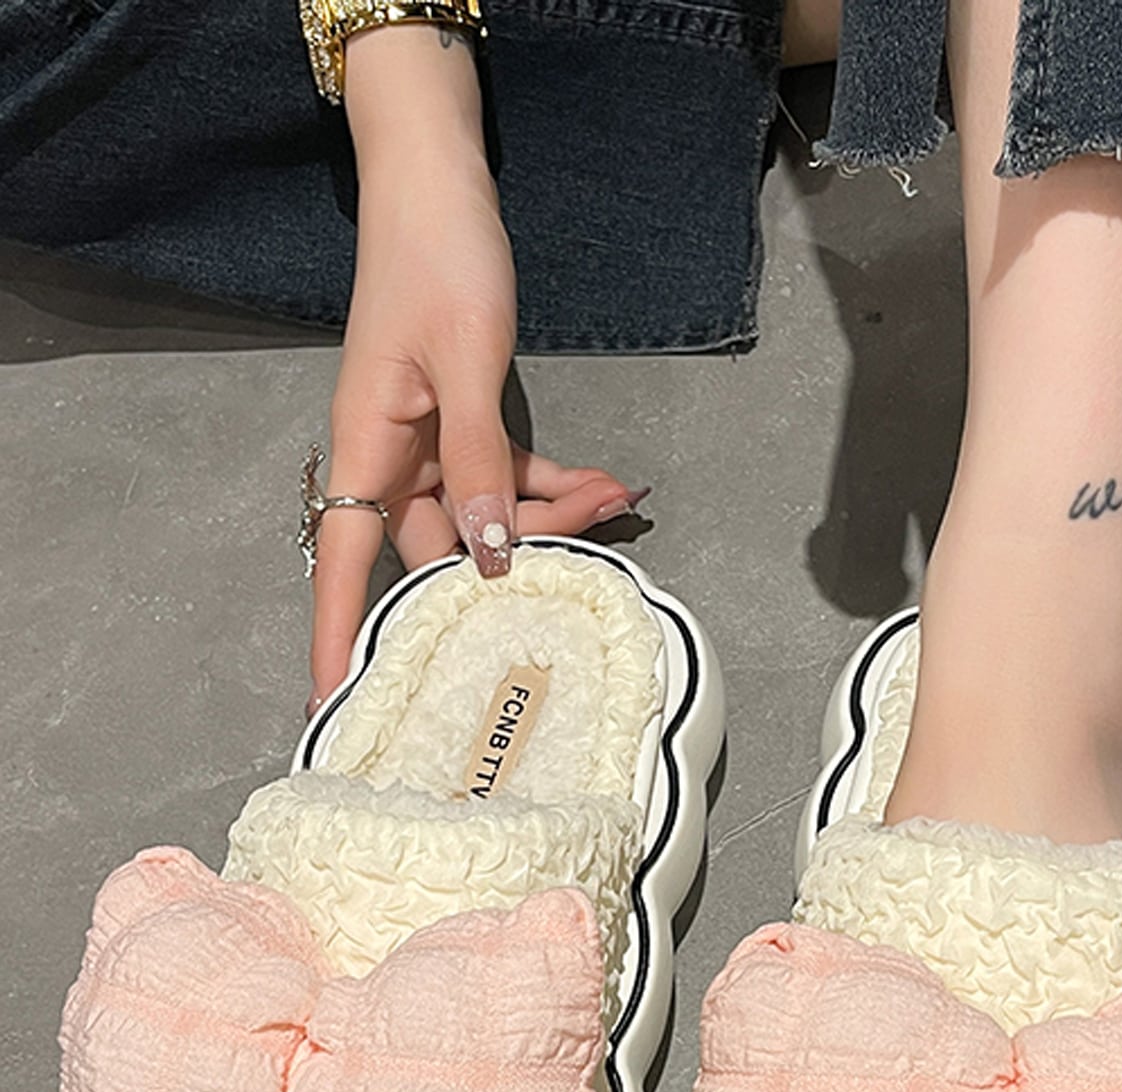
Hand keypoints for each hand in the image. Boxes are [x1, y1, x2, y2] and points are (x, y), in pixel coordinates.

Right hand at [309, 27, 644, 706]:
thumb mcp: (465, 364)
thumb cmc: (438, 262)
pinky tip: (608, 480)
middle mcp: (391, 460)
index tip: (337, 711)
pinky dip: (553, 483)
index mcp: (367, 449)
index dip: (340, 642)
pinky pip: (507, 475)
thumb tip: (489, 555)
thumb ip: (480, 461)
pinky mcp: (464, 420)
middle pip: (441, 549)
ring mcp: (429, 444)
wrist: (440, 182)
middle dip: (514, 565)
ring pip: (487, 516)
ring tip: (617, 500)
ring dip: (550, 517)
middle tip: (586, 567)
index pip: (344, 567)